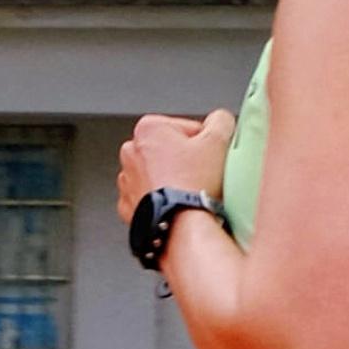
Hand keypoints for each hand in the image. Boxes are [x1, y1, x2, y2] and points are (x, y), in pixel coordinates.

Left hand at [117, 109, 233, 225]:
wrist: (180, 228)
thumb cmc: (194, 185)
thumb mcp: (218, 141)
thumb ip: (220, 121)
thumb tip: (219, 120)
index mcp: (148, 129)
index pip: (187, 128)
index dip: (206, 143)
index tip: (212, 157)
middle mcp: (131, 152)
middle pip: (171, 151)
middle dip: (187, 161)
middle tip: (204, 175)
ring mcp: (127, 182)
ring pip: (160, 176)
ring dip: (175, 181)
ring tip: (192, 193)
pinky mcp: (129, 207)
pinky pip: (152, 198)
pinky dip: (164, 201)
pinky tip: (179, 206)